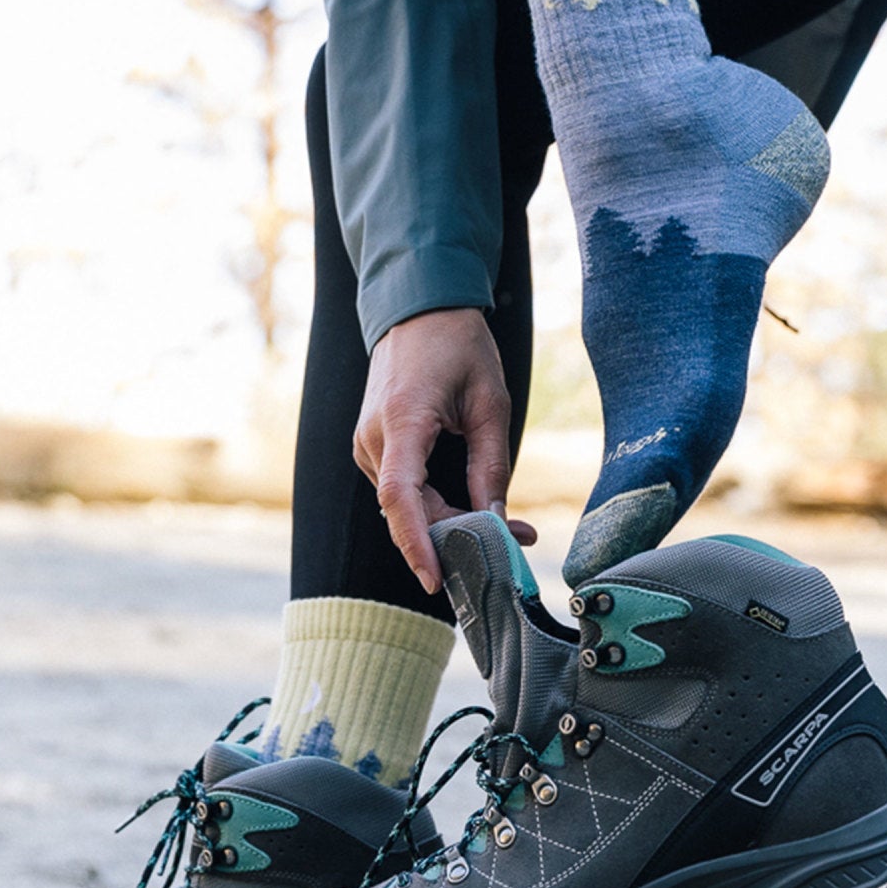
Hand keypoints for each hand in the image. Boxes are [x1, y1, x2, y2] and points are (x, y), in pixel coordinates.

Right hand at [354, 307, 535, 591]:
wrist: (419, 308)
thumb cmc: (458, 346)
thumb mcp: (491, 403)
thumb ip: (491, 465)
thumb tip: (497, 520)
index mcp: (402, 422)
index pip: (400, 498)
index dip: (416, 543)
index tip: (436, 578)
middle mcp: (374, 439)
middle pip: (409, 510)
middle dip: (458, 535)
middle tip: (517, 538)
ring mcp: (368, 443)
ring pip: (407, 504)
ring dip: (450, 520)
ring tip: (507, 522)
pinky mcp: (375, 446)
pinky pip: (403, 488)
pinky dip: (435, 505)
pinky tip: (472, 506)